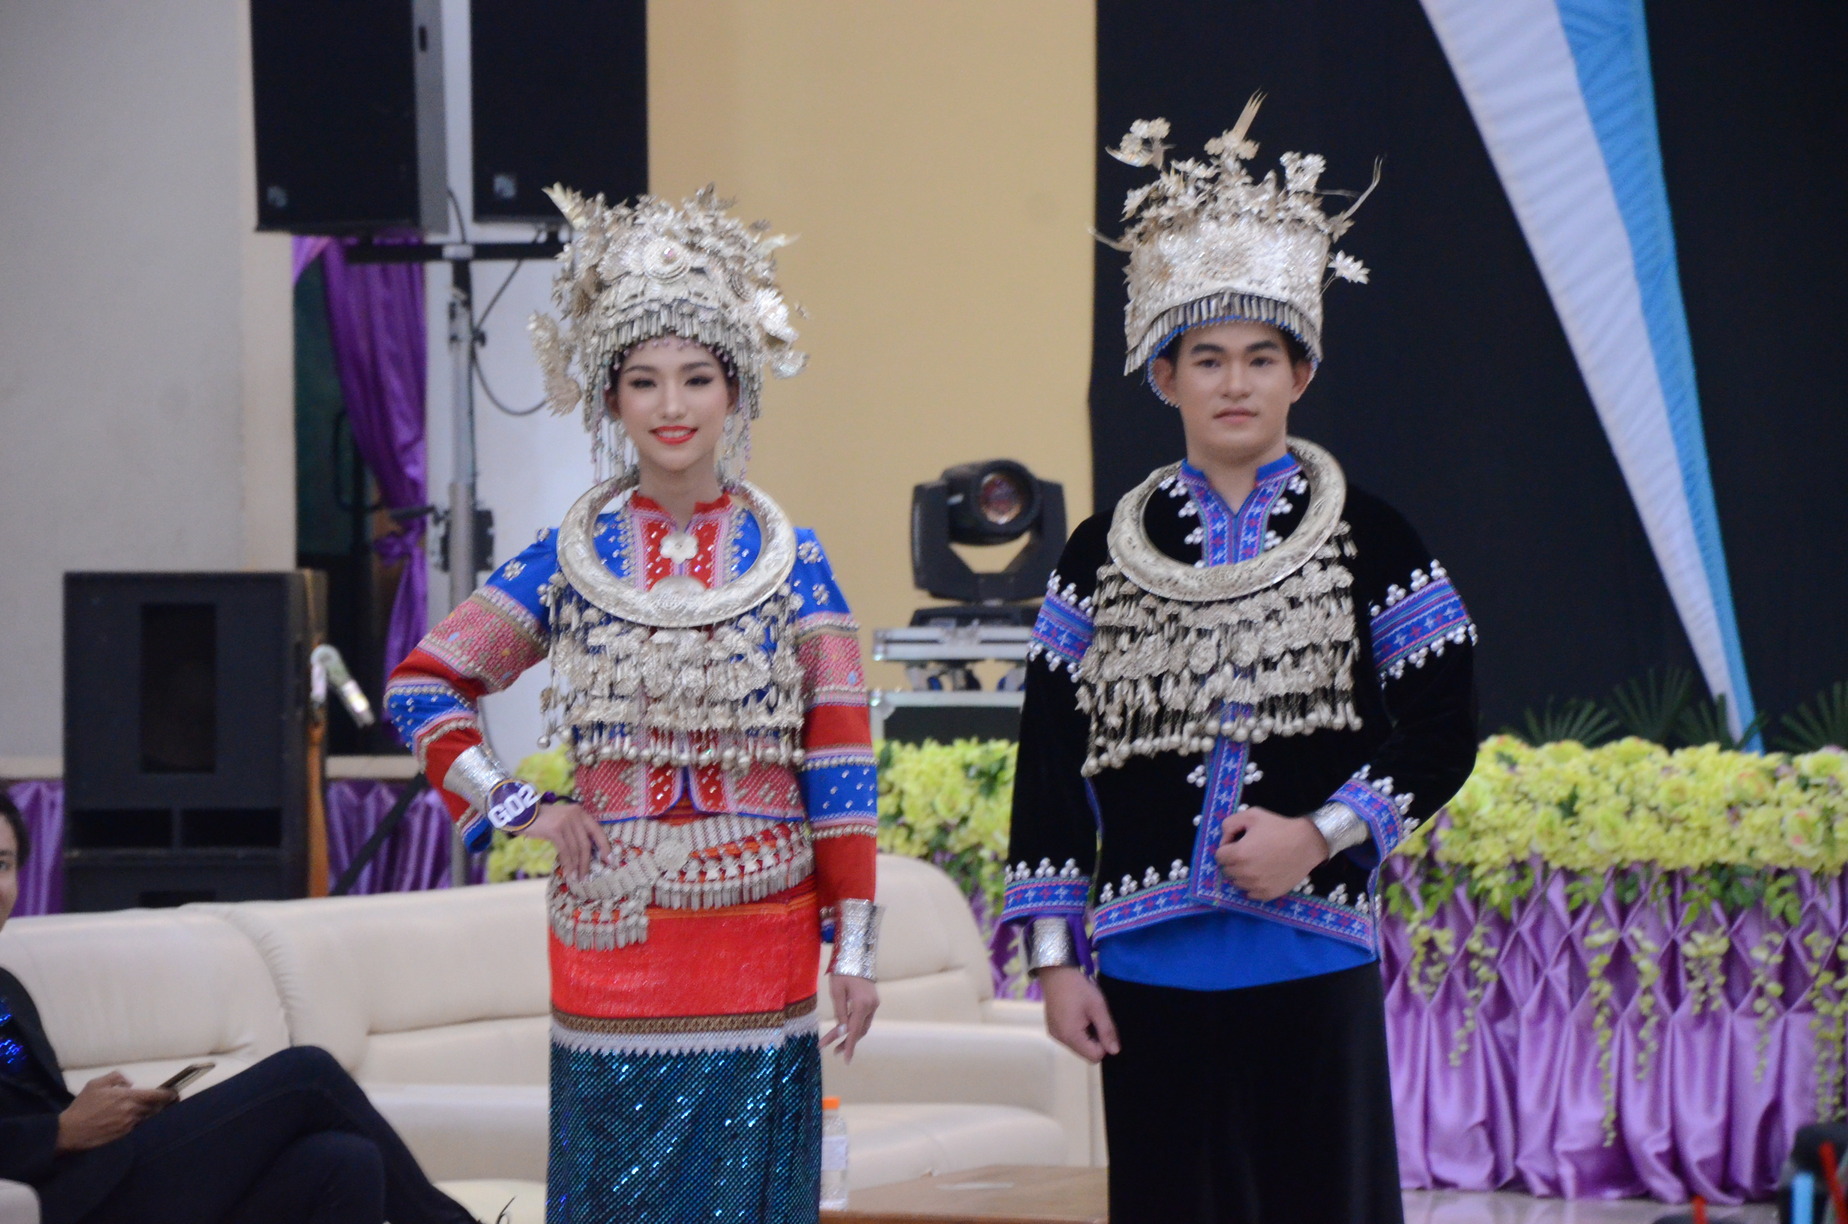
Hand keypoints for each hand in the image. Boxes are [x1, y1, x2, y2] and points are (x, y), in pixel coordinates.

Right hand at [55, 1071, 175, 1152]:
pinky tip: (130, 1117)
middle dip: (161, 1104)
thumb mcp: (96, 1084)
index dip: (168, 1094)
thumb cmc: (83, 1105)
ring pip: (145, 1116)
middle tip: (167, 1100)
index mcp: (127, 1097)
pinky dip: (136, 1120)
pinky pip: (135, 1125)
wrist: (71, 1131)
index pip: (155, 1095)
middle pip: (153, 1107)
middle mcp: (131, 1112)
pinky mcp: (122, 1134)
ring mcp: (127, 1125)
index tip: (175, 1093)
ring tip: (146, 1107)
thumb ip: (116, 1077)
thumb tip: (129, 1083)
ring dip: (148, 1112)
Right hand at [524, 800, 610, 881]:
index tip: (610, 861)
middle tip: (587, 877)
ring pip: (576, 849)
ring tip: (577, 878)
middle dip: (587, 862)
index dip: (605, 847)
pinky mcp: (555, 830)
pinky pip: (565, 851)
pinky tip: (569, 873)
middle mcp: (575, 815)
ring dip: (577, 866)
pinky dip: (568, 864)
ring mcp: (565, 822)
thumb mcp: (564, 821)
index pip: (597, 831)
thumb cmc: (544, 821)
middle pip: (586, 844)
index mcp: (581, 813)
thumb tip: (586, 855)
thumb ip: (575, 832)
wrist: (523, 814)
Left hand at [823, 974, 878, 1062]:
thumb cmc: (843, 971)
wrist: (857, 955)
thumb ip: (839, 1013)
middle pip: (859, 1030)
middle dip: (846, 1042)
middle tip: (833, 1051)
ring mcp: (874, 1003)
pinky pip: (865, 1018)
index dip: (848, 1046)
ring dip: (851, 1035)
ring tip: (836, 1044)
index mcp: (861, 1004)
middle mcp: (871, 1006)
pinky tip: (846, 1029)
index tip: (845, 1060)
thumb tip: (841, 1032)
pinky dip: (855, 1025)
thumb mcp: (837, 992)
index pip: (854, 1031)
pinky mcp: (873, 1000)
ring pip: (863, 1025)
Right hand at [1038, 967, 1118, 1062]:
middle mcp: (1060, 1039)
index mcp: (1070, 1036)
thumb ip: (1107, 1030)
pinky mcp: (1052, 1027)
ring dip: (1086, 1035)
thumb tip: (1115, 1052)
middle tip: (1095, 1018)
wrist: (1056, 971)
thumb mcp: (1098, 1006)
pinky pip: (1069, 1037)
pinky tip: (1077, 1014)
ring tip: (1086, 1014)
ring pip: (1078, 1045)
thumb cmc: (1078, 987)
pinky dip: (1077, 1031)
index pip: (1094, 1056)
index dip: (1104, 1044)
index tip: (1103, 1025)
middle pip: (1085, 1053)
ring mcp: (1054, 1033)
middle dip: (1095, 1040)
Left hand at [1214, 806, 1327, 900]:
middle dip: (1233, 861)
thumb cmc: (1279, 827)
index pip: (1219, 856)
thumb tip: (1224, 840)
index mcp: (1239, 854)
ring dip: (1241, 874)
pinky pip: (1250, 893)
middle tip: (1248, 852)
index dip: (1227, 847)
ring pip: (1237, 883)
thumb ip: (1230, 824)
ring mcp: (1257, 886)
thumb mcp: (1252, 815)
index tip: (1238, 842)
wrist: (1307, 843)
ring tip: (1256, 862)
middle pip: (1227, 871)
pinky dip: (1252, 885)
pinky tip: (1262, 874)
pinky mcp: (1268, 894)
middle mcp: (1245, 873)